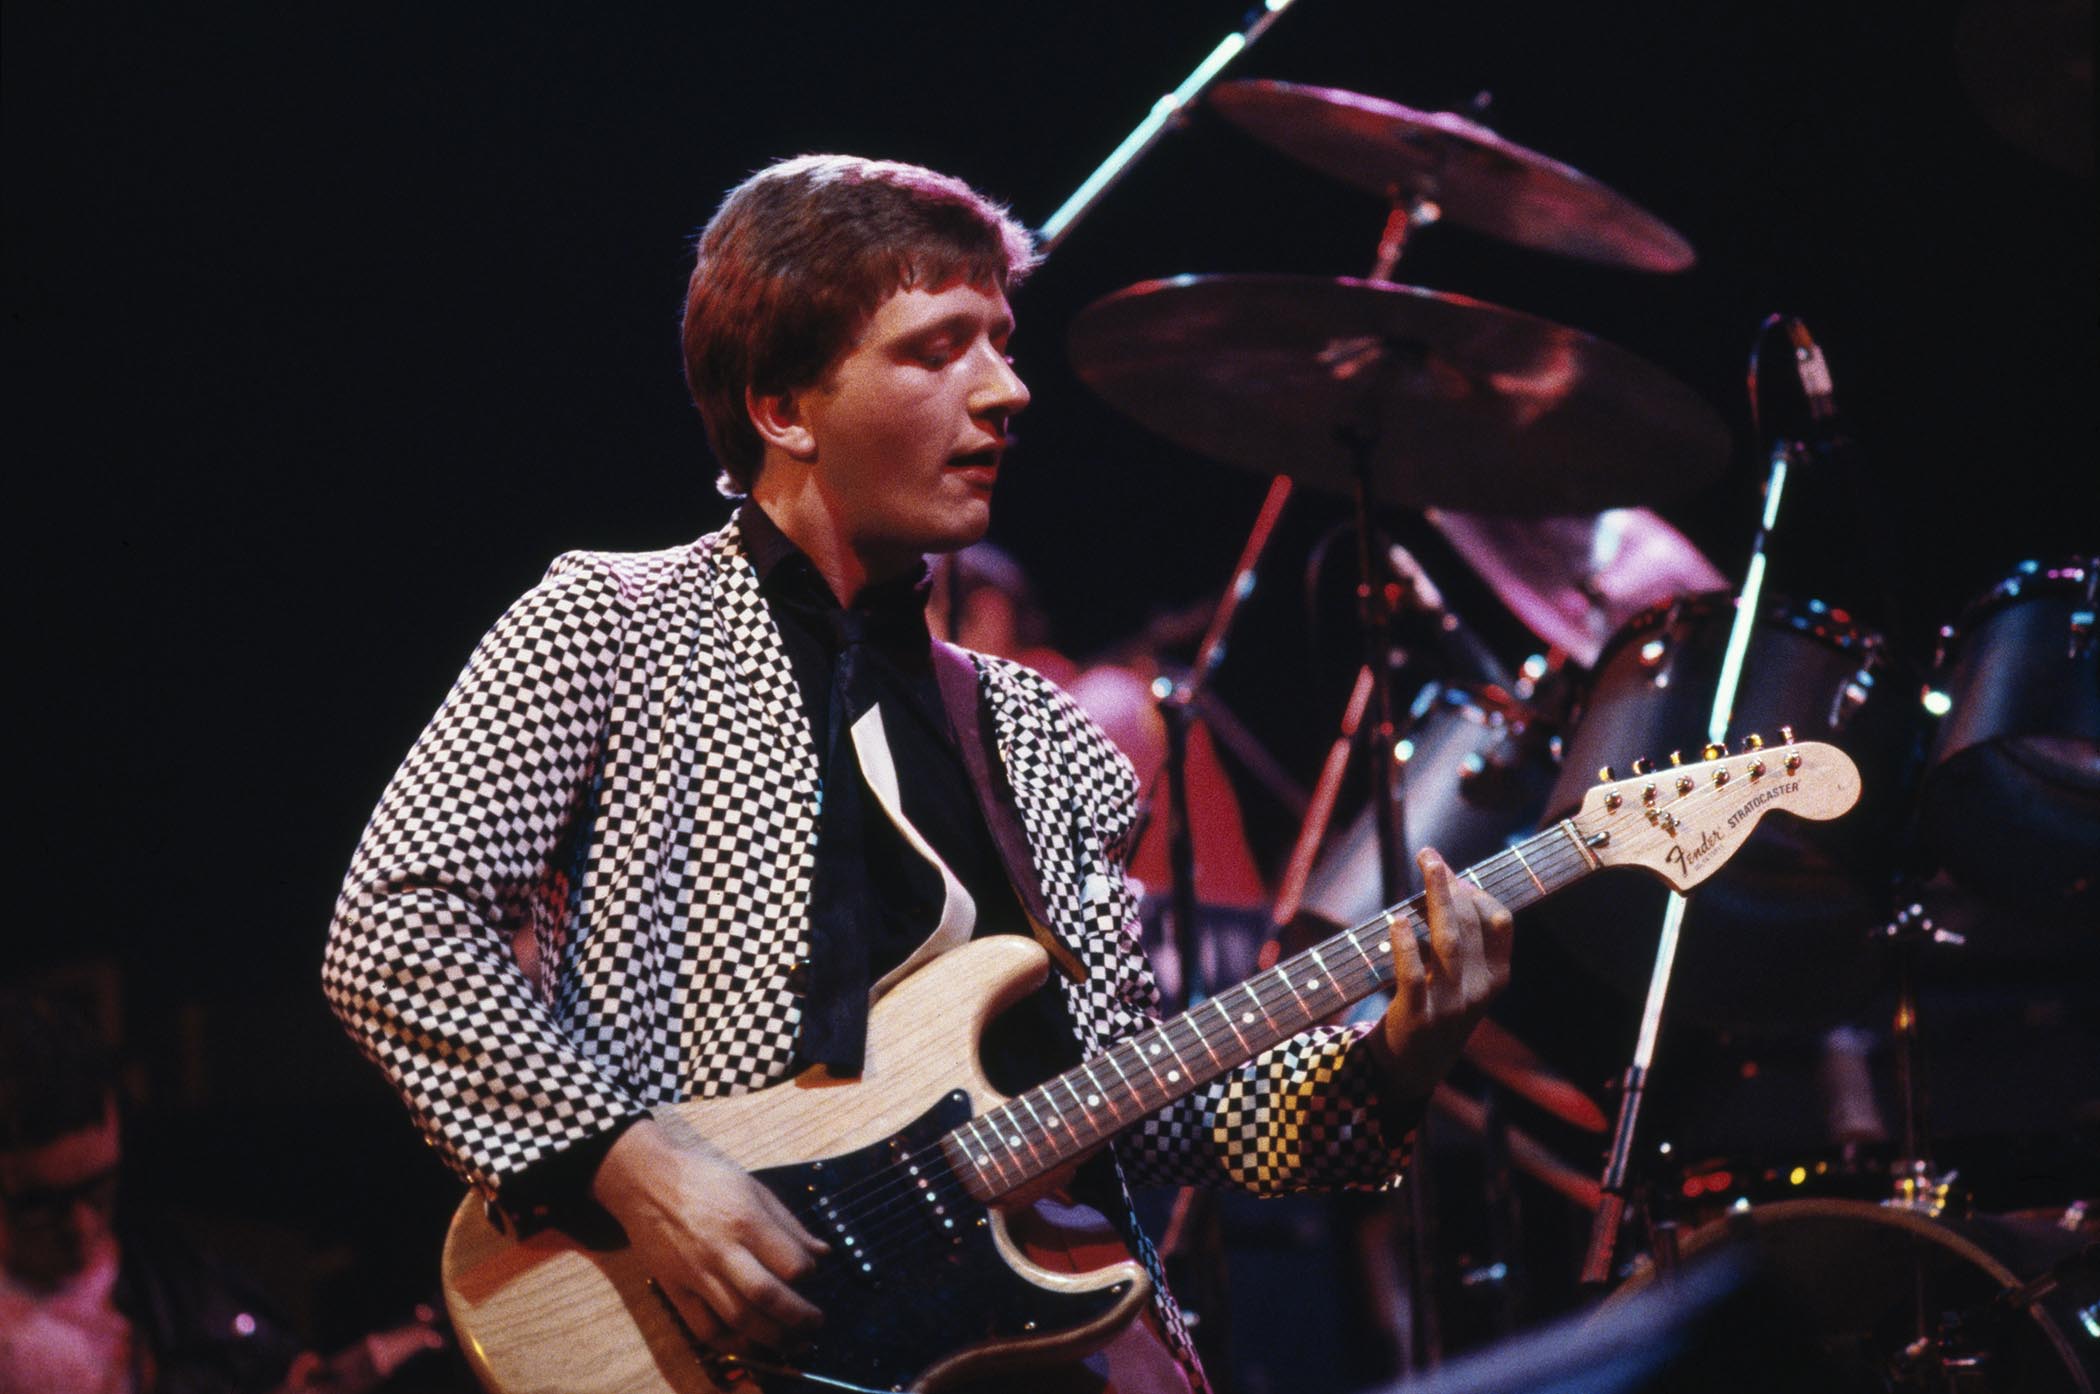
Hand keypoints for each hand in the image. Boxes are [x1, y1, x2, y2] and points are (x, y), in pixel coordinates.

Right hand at [589, 1120, 827, 1353]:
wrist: (647, 1180)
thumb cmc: (705, 1179)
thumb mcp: (754, 1188)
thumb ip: (789, 1225)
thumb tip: (823, 1253)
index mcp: (746, 1220)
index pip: (790, 1263)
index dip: (809, 1274)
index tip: (812, 1274)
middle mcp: (722, 1250)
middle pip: (767, 1297)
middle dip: (799, 1318)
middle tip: (816, 1325)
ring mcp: (696, 1273)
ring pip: (738, 1318)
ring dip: (772, 1338)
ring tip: (793, 1343)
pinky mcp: (676, 1290)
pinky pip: (704, 1328)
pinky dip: (731, 1344)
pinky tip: (751, 1344)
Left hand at [1373, 847, 1514, 1102]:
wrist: (1415, 1067)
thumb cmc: (1438, 1009)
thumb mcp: (1465, 980)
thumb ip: (1465, 942)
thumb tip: (1447, 885)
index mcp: (1496, 978)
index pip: (1499, 922)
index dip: (1478, 890)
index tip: (1454, 872)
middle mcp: (1479, 990)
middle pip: (1471, 925)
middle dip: (1452, 885)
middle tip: (1430, 857)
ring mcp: (1450, 1005)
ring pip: (1448, 943)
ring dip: (1437, 899)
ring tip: (1427, 867)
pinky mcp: (1418, 1017)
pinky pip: (1414, 976)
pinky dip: (1406, 946)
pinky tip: (1397, 920)